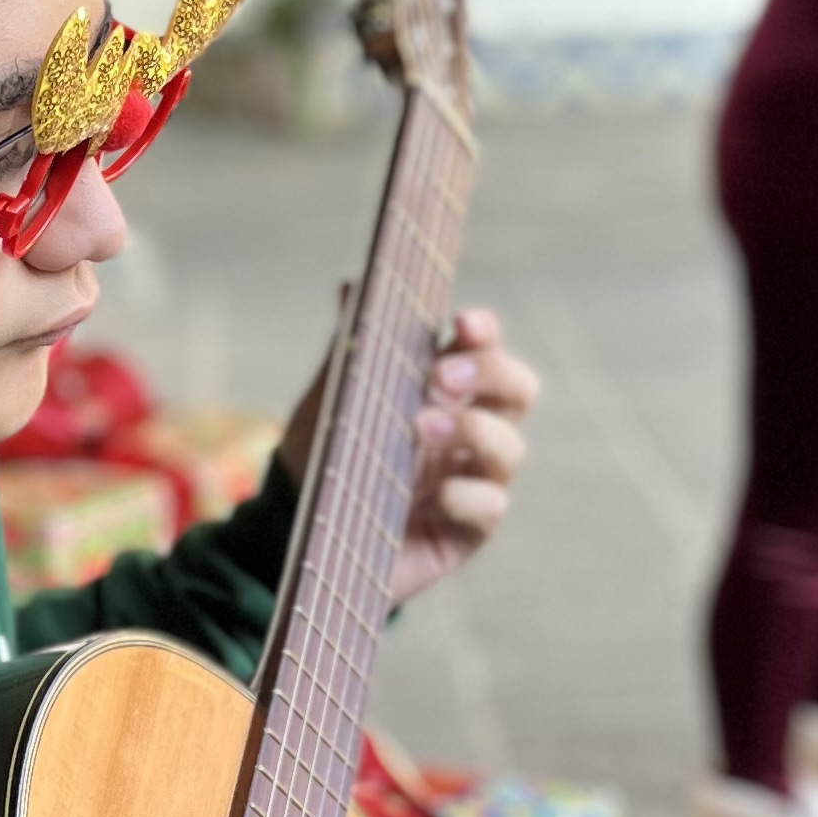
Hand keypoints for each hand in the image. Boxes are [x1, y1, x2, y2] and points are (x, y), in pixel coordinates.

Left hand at [276, 303, 539, 602]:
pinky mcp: (465, 531)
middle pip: (516, 391)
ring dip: (473, 430)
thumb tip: (353, 284)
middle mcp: (467, 433)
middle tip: (441, 376)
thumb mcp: (332, 401)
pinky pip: (490, 507)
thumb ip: (350, 347)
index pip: (483, 349)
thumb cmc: (325, 459)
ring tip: (423, 427)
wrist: (301, 532)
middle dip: (491, 373)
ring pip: (510, 448)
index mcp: (443, 391)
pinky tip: (436, 494)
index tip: (462, 322)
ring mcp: (471, 481)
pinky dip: (468, 495)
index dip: (483, 332)